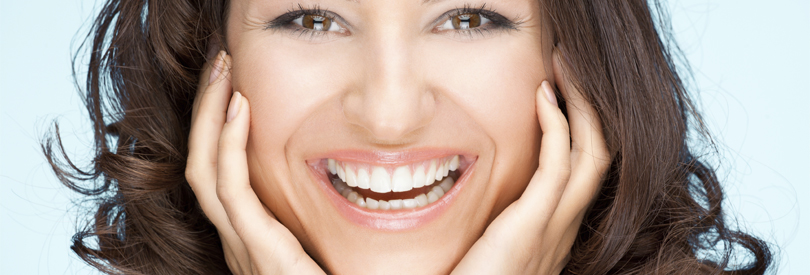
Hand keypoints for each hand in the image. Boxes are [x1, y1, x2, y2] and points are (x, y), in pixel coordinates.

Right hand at [185, 52, 324, 274]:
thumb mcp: (331, 245)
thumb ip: (321, 216)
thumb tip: (348, 168)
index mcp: (253, 240)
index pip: (219, 173)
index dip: (217, 126)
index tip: (233, 85)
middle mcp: (239, 243)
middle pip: (201, 165)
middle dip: (204, 111)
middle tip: (218, 64)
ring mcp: (243, 250)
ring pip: (203, 170)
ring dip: (207, 114)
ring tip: (221, 70)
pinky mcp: (260, 253)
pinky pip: (229, 190)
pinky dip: (228, 143)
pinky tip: (240, 108)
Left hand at [451, 49, 610, 273]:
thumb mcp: (489, 252)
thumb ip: (498, 227)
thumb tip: (486, 203)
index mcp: (553, 235)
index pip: (583, 173)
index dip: (581, 129)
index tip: (560, 93)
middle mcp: (562, 231)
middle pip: (598, 158)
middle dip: (590, 108)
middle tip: (570, 68)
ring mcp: (552, 230)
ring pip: (591, 156)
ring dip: (582, 106)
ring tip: (565, 67)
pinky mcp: (530, 228)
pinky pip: (558, 166)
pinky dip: (557, 125)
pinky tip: (543, 96)